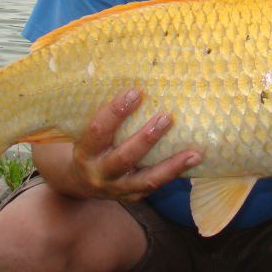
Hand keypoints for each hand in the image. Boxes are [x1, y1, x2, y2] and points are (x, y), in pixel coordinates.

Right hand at [67, 88, 200, 201]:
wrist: (78, 181)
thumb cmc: (89, 144)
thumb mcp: (86, 130)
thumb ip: (104, 112)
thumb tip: (133, 75)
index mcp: (85, 151)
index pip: (99, 130)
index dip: (116, 111)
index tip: (136, 91)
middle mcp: (99, 173)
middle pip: (124, 157)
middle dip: (146, 138)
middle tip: (166, 117)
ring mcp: (117, 188)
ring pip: (146, 179)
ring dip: (170, 165)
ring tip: (193, 152)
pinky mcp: (132, 196)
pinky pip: (155, 186)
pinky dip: (174, 173)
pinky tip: (193, 160)